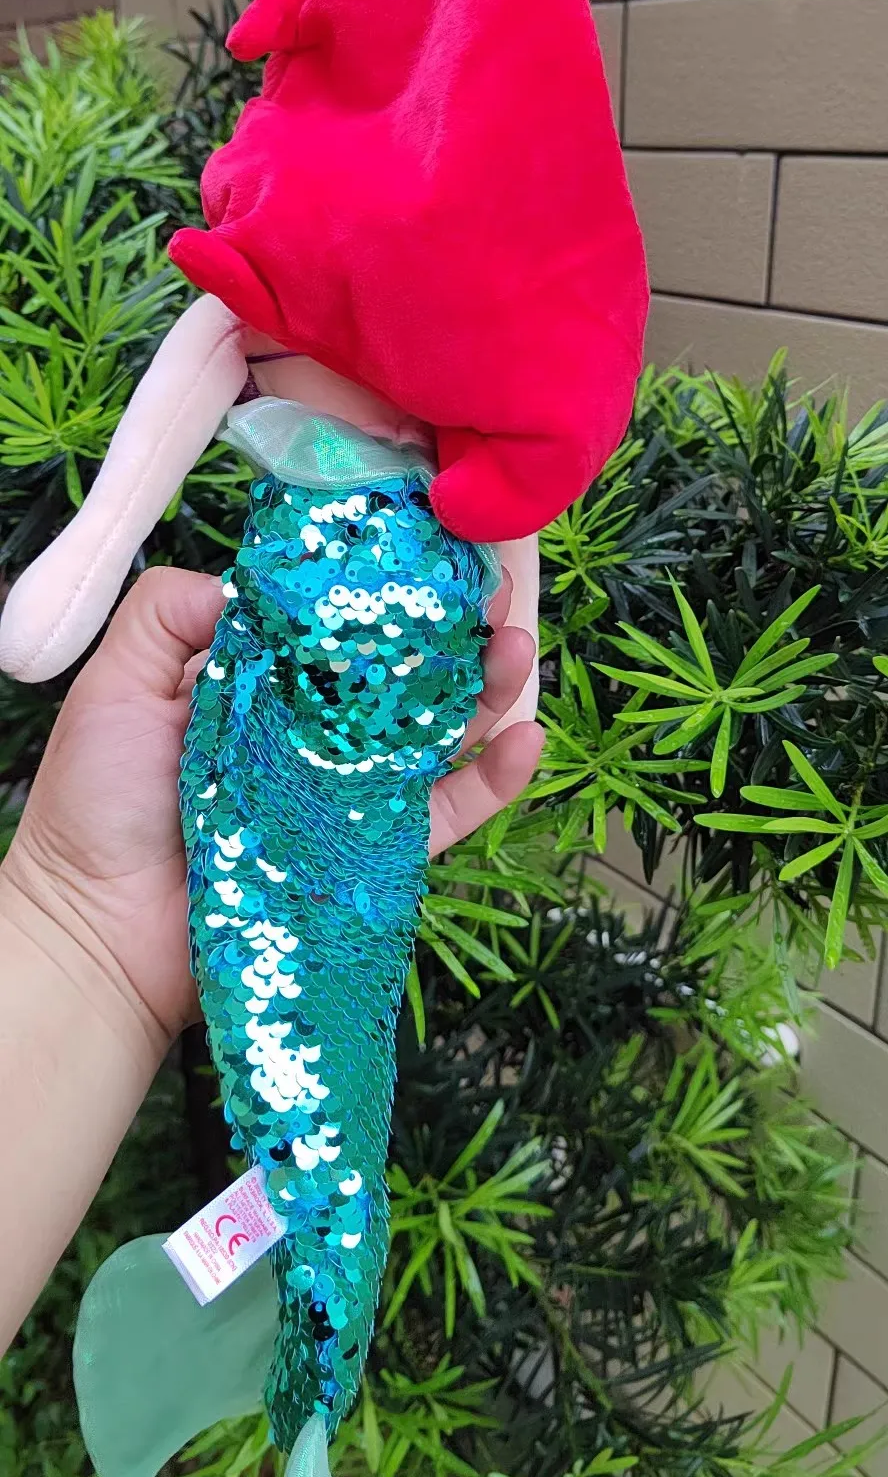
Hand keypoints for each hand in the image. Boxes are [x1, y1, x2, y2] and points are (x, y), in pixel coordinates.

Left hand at [3, 568, 541, 1052]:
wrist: (96, 929)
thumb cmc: (96, 805)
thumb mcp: (118, 681)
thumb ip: (168, 612)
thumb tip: (249, 584)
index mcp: (259, 687)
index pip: (335, 626)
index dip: (383, 588)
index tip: (426, 548)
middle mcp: (311, 737)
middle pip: (402, 675)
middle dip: (455, 629)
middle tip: (491, 589)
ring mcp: (346, 798)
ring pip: (438, 737)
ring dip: (490, 689)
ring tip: (519, 645)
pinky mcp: (371, 860)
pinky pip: (446, 817)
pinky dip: (495, 781)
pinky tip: (528, 739)